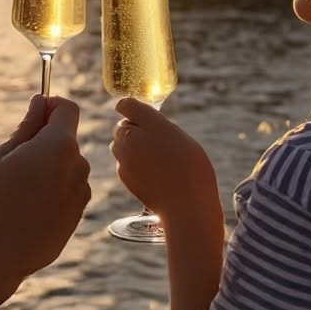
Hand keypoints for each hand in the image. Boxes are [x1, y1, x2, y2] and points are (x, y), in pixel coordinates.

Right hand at [0, 95, 90, 295]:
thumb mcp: (0, 157)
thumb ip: (26, 128)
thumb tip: (40, 103)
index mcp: (58, 146)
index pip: (68, 109)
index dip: (50, 106)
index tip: (31, 116)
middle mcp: (77, 168)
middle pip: (67, 140)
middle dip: (45, 140)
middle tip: (12, 160)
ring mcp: (80, 195)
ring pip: (67, 167)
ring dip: (49, 167)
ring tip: (16, 189)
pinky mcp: (77, 218)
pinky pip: (67, 191)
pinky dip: (52, 191)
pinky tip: (26, 208)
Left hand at [110, 97, 217, 225]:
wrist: (186, 204)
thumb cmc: (192, 169)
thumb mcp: (180, 138)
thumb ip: (158, 128)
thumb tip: (143, 126)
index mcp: (151, 123)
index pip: (127, 105)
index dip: (130, 107)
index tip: (134, 112)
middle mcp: (134, 137)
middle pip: (122, 126)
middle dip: (132, 130)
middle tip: (151, 140)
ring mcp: (125, 157)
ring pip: (119, 144)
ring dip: (129, 147)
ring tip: (152, 158)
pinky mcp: (122, 174)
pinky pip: (122, 162)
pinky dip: (131, 164)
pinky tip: (150, 174)